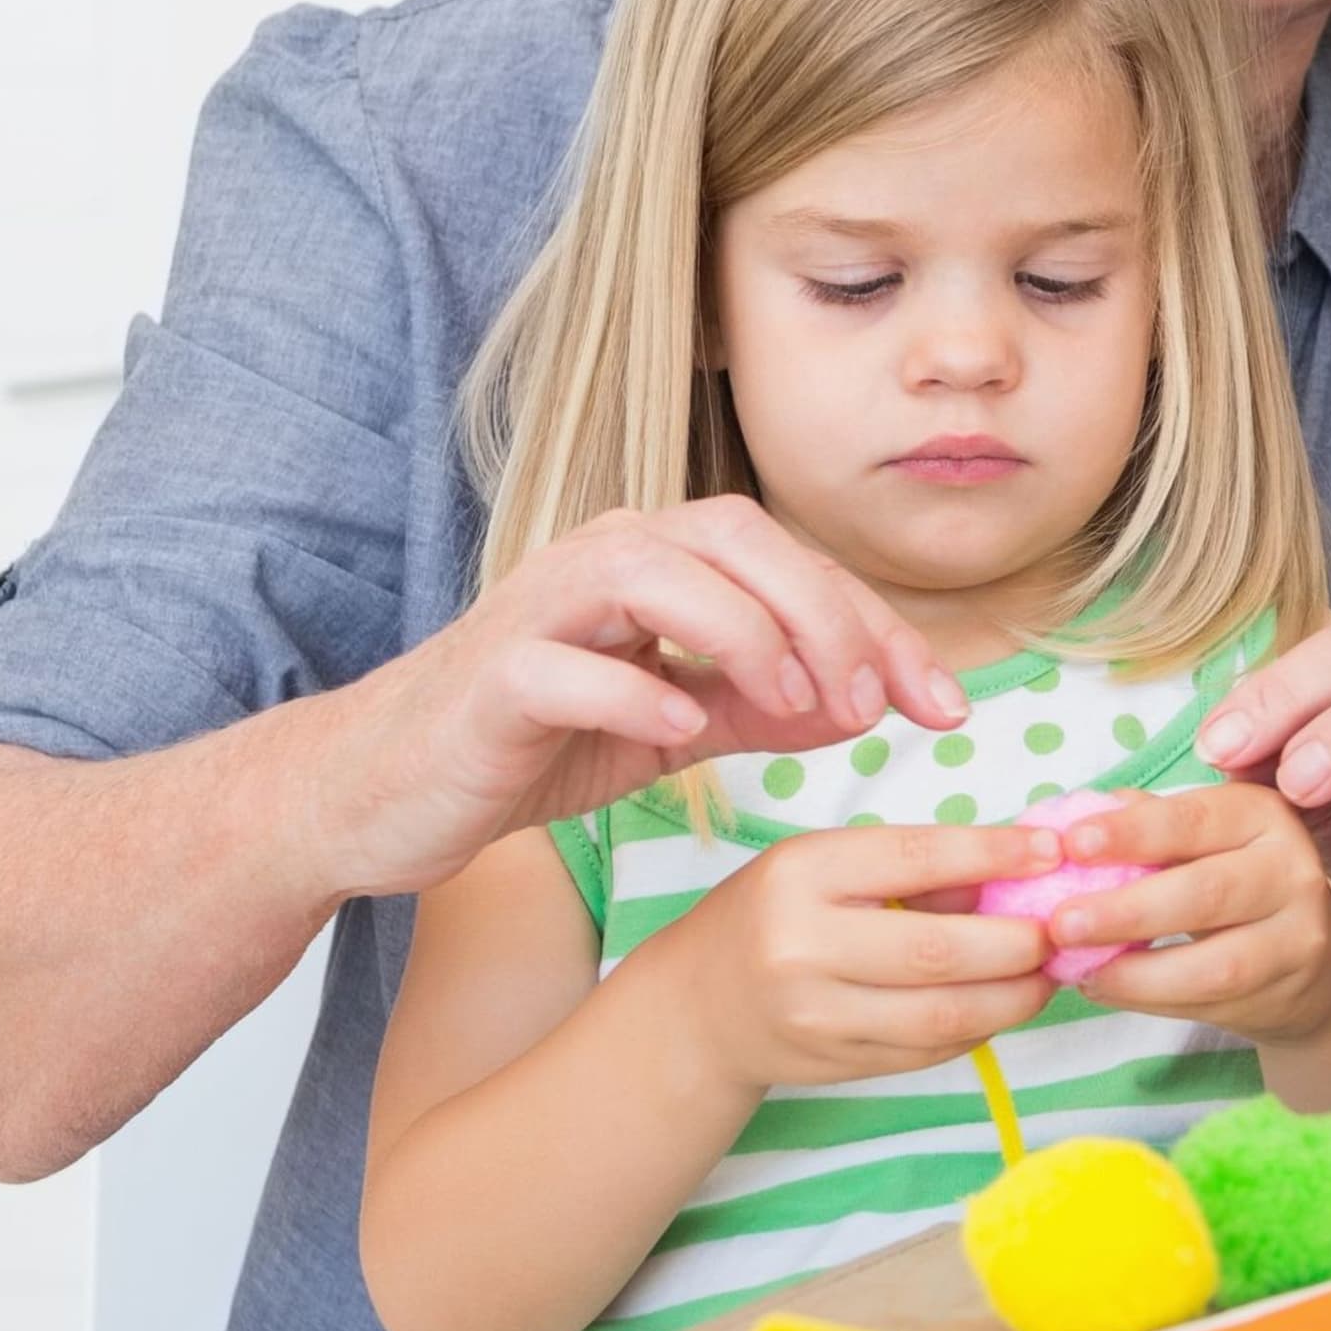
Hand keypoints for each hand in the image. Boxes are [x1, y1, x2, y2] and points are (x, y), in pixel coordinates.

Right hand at [322, 499, 964, 899]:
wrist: (383, 793)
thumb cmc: (530, 745)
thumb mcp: (675, 727)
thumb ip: (766, 707)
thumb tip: (870, 703)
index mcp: (660, 564)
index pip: (794, 566)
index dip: (883, 629)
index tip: (947, 707)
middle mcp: (602, 560)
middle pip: (740, 538)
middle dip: (828, 615)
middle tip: (875, 705)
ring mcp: (538, 610)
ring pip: (660, 573)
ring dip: (748, 637)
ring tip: (799, 711)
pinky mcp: (490, 675)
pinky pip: (568, 665)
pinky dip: (636, 691)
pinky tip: (684, 734)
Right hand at [648, 822, 1053, 1092]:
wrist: (698, 1007)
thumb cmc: (776, 915)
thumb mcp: (825, 866)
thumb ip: (914, 867)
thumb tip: (1020, 868)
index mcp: (803, 874)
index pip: (917, 857)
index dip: (994, 854)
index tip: (1051, 850)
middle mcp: (803, 947)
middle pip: (942, 951)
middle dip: (1020, 942)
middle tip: (1062, 930)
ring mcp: (818, 1016)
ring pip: (945, 1015)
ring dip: (1015, 997)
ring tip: (1048, 974)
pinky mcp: (837, 1064)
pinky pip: (930, 1051)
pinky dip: (980, 1028)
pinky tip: (1003, 1005)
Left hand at [1033, 785, 1330, 1046]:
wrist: (1311, 961)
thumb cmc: (1231, 884)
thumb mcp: (1200, 842)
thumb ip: (1144, 827)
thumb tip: (1066, 820)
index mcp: (1260, 814)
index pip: (1193, 819)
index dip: (1133, 832)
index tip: (1072, 844)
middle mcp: (1290, 868)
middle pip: (1206, 891)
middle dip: (1126, 909)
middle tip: (1060, 922)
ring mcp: (1297, 934)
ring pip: (1215, 963)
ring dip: (1136, 970)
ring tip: (1076, 967)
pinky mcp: (1286, 989)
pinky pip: (1208, 1002)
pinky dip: (1148, 999)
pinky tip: (1104, 986)